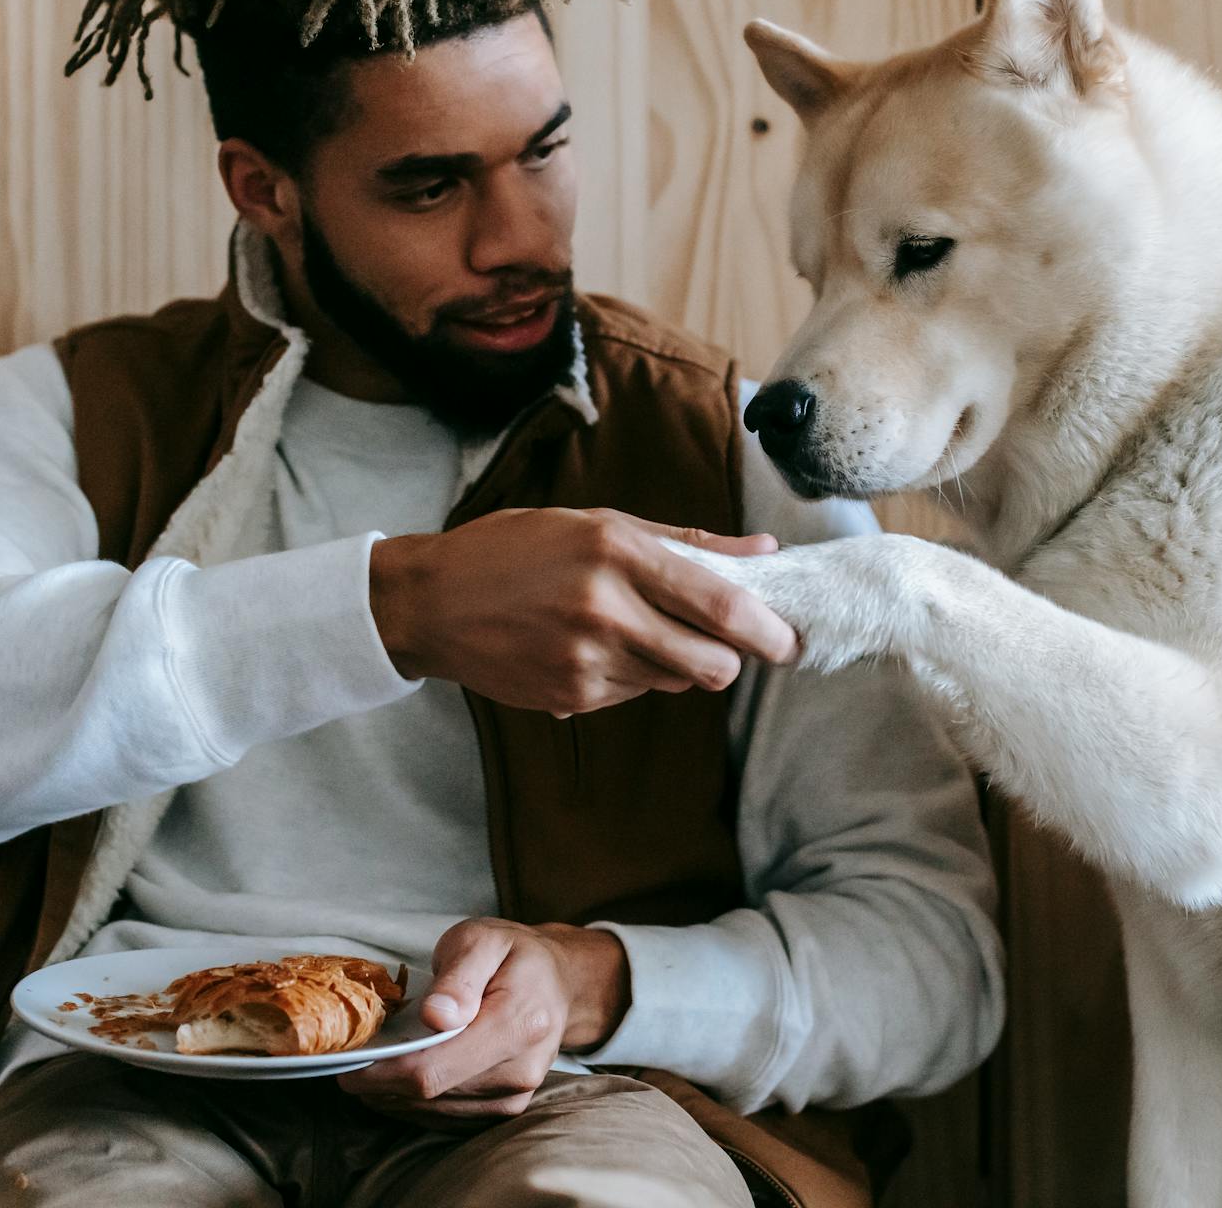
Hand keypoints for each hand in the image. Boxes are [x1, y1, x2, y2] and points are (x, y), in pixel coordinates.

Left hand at [337, 918, 628, 1125]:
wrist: (557, 980)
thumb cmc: (513, 953)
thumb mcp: (483, 939)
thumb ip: (458, 976)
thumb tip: (437, 1016)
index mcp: (520, 1023)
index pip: (435, 1070)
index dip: (383, 1074)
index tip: (349, 1064)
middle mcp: (523, 1069)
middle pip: (431, 1095)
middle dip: (382, 1083)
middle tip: (353, 1061)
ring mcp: (518, 1095)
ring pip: (435, 1112)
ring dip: (396, 1095)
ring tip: (377, 1065)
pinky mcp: (508, 1108)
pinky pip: (448, 1117)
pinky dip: (416, 1102)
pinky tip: (402, 1079)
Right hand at [369, 507, 799, 715]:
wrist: (432, 601)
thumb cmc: (518, 550)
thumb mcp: (601, 523)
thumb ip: (688, 541)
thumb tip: (763, 549)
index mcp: (618, 551)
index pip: (721, 604)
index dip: (768, 632)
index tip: (790, 640)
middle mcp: (606, 609)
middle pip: (711, 665)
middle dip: (728, 660)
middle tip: (723, 644)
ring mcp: (587, 660)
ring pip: (674, 682)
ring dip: (674, 663)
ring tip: (634, 629)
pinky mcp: (571, 697)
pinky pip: (633, 695)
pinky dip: (632, 676)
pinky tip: (594, 647)